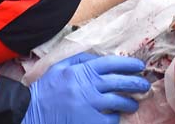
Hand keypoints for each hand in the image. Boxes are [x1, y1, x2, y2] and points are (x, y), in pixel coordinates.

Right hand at [24, 52, 149, 123]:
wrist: (30, 112)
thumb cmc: (45, 90)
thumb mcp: (60, 68)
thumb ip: (80, 60)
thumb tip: (100, 58)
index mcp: (82, 70)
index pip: (112, 63)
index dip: (129, 64)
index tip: (139, 66)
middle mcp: (88, 86)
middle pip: (120, 82)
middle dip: (136, 83)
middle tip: (144, 86)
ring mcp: (89, 105)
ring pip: (118, 102)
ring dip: (129, 103)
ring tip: (132, 105)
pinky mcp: (89, 121)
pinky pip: (109, 119)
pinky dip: (114, 118)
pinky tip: (114, 118)